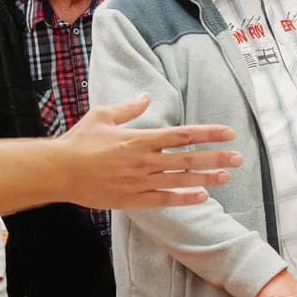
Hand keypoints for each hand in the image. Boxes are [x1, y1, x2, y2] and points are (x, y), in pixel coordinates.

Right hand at [61, 96, 240, 209]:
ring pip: (181, 180)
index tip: (227, 133)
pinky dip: (184, 198)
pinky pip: (164, 199)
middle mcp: (145, 160)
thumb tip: (145, 96)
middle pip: (188, 158)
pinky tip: (202, 197)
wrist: (59, 171)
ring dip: (206, 178)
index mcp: (140, 138)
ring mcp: (140, 181)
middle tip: (238, 159)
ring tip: (227, 177)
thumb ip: (129, 108)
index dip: (207, 133)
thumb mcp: (103, 116)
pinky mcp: (133, 199)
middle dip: (216, 158)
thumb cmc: (79, 142)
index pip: (182, 134)